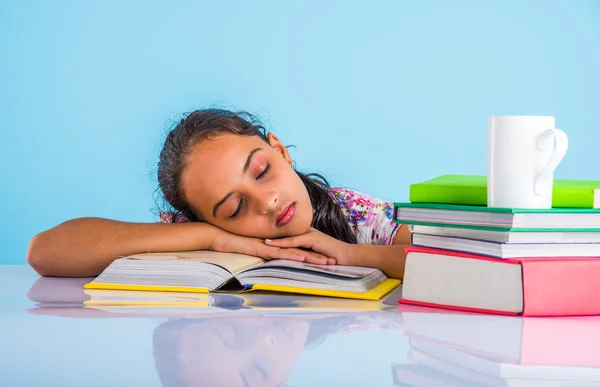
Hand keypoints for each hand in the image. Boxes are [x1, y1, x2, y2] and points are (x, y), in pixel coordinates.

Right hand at [209, 227, 335, 264]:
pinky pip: (280, 253)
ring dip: (310, 258)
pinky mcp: (262, 248)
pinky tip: (303, 258)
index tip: (325, 260)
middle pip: (300, 251)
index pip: (296, 252)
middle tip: (333, 262)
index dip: (311, 256)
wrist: (217, 236)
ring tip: (326, 263)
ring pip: (294, 252)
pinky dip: (292, 255)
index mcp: (274, 247)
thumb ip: (259, 255)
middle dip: (317, 257)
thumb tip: (267, 263)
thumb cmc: (230, 244)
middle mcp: (274, 245)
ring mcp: (269, 246)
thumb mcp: (249, 252)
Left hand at [264, 227, 354, 265]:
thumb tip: (297, 260)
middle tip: (255, 235)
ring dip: (273, 239)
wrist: (349, 256)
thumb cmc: (335, 257)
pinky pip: (294, 241)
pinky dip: (282, 243)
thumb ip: (306, 254)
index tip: (262, 237)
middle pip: (286, 233)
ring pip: (288, 236)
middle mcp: (307, 232)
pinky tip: (272, 245)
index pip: (289, 235)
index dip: (276, 236)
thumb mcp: (316, 255)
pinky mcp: (312, 239)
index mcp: (307, 235)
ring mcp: (310, 234)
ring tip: (259, 241)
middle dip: (271, 235)